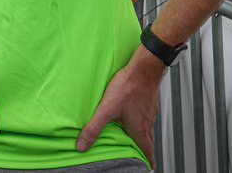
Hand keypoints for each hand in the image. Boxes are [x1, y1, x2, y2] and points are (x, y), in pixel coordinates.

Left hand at [76, 46, 163, 167]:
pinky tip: (135, 111)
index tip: (148, 166)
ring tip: (137, 134)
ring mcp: (149, 110)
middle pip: (149, 140)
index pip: (146, 149)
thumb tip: (81, 145)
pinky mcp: (149, 99)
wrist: (143, 68)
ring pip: (149, 126)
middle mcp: (148, 121)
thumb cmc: (128, 87)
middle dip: (145, 148)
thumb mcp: (106, 109)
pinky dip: (143, 118)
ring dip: (144, 133)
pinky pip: (147, 113)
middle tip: (142, 153)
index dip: (147, 159)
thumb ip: (93, 128)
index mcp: (140, 128)